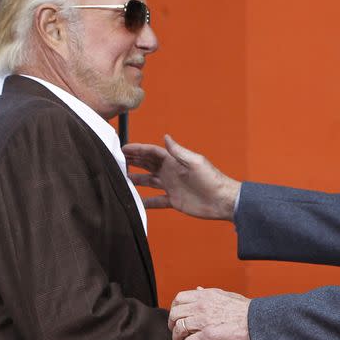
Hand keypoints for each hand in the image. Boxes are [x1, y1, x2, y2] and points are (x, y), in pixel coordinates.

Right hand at [123, 135, 240, 219]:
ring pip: (149, 181)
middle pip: (147, 164)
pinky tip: (134, 202)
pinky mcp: (174, 201)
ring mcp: (171, 186)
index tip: (123, 148)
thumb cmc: (212, 179)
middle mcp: (171, 172)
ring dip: (136, 179)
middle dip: (133, 161)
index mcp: (174, 161)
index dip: (138, 150)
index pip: (152, 153)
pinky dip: (146, 202)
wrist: (223, 201)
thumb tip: (166, 136)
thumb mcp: (195, 162)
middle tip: (116, 160)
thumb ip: (178, 151)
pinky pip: (156, 200)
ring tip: (121, 179)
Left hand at [169, 288, 250, 339]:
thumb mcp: (227, 295)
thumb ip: (210, 293)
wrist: (257, 322)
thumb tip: (198, 289)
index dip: (174, 307)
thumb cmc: (246, 311)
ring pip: (179, 328)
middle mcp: (202, 307)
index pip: (180, 298)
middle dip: (172, 323)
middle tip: (175, 330)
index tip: (176, 315)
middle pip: (175, 313)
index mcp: (206, 296)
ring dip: (176, 338)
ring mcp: (204, 321)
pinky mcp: (208, 336)